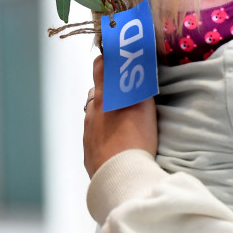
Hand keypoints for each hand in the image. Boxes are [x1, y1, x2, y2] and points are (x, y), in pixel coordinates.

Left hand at [83, 56, 157, 177]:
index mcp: (103, 97)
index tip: (119, 57)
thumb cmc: (135, 139)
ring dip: (106, 112)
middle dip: (110, 88)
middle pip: (97, 91)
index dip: (108, 59)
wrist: (120, 176)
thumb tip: (140, 67)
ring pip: (95, 114)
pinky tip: (118, 140)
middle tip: (128, 92)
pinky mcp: (90, 152)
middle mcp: (92, 112)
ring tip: (124, 120)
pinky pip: (95, 135)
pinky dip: (105, 133)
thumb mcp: (144, 106)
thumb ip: (140, 85)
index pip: (101, 65)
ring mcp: (89, 133)